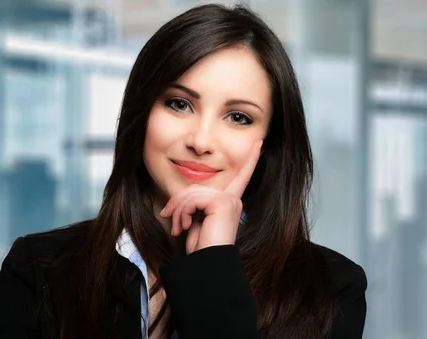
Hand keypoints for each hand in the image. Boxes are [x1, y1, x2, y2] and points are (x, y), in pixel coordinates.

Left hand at [159, 140, 262, 254]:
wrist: (207, 265)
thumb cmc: (201, 248)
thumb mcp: (195, 220)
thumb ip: (195, 203)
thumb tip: (181, 198)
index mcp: (229, 201)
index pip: (241, 177)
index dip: (251, 159)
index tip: (259, 143)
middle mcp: (233, 198)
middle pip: (196, 186)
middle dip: (177, 202)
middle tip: (167, 216)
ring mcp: (230, 200)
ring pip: (191, 193)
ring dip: (177, 210)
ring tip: (176, 227)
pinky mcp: (222, 203)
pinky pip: (192, 199)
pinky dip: (181, 212)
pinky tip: (182, 227)